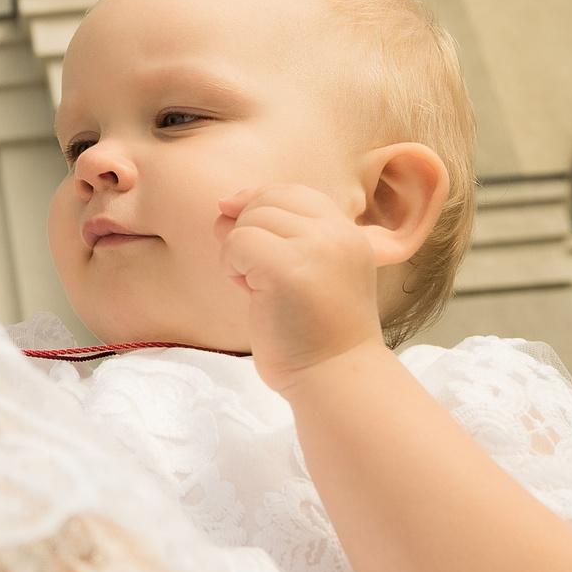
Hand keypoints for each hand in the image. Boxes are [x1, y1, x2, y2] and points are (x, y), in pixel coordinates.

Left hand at [217, 184, 385, 391]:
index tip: (233, 215)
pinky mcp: (288, 268)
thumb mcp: (310, 272)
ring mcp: (316, 248)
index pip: (294, 193)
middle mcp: (337, 234)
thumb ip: (277, 237)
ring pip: (248, 221)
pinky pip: (237, 243)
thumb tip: (224, 205)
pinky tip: (248, 292)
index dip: (257, 199)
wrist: (335, 378)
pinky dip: (231, 265)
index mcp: (348, 234)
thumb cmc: (316, 334)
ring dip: (237, 252)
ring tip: (256, 286)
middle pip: (267, 202)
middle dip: (245, 229)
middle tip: (252, 272)